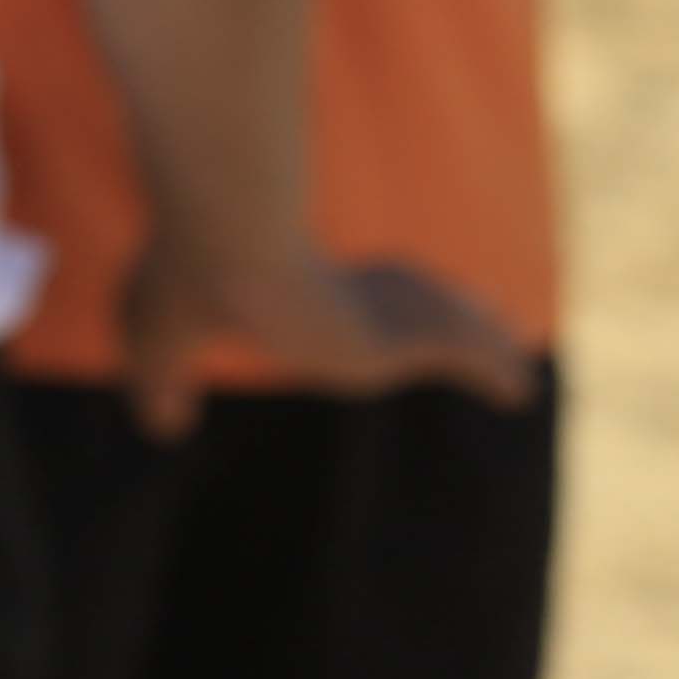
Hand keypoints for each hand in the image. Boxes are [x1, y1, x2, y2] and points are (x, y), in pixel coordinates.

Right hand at [116, 242, 534, 438]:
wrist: (229, 252)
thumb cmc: (189, 284)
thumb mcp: (158, 342)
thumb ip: (162, 382)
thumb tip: (160, 426)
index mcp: (298, 284)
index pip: (349, 296)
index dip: (376, 308)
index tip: (392, 330)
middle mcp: (352, 290)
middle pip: (411, 301)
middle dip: (445, 317)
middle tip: (482, 328)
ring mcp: (385, 309)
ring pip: (447, 325)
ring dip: (483, 347)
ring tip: (515, 373)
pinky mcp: (409, 336)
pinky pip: (468, 356)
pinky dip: (494, 371)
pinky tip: (519, 392)